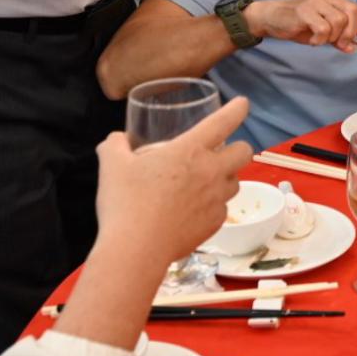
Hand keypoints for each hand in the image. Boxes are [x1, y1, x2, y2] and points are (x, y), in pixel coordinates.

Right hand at [94, 96, 253, 266]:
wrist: (136, 250)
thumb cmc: (126, 202)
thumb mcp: (112, 165)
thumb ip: (115, 145)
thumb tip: (116, 139)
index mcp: (190, 150)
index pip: (224, 121)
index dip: (237, 109)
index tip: (242, 104)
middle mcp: (211, 172)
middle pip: (244, 152)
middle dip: (237, 148)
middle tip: (221, 152)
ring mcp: (216, 200)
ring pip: (236, 182)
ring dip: (226, 178)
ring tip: (206, 182)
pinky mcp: (215, 224)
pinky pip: (223, 209)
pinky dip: (214, 206)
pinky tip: (195, 211)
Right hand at [247, 0, 356, 51]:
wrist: (271, 17)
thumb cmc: (298, 23)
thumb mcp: (321, 30)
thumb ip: (338, 37)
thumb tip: (353, 48)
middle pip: (353, 12)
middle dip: (351, 33)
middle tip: (341, 45)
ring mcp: (316, 1)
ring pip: (339, 21)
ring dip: (333, 37)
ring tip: (321, 40)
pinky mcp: (305, 10)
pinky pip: (323, 28)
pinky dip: (321, 39)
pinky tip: (313, 40)